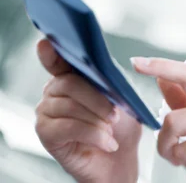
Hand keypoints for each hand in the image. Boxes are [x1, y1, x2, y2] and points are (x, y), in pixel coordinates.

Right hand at [34, 39, 141, 182]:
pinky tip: (107, 142)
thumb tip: (107, 71)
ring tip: (112, 129)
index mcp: (72, 76)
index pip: (58, 60)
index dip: (51, 52)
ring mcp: (46, 111)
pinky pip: (69, 127)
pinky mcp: (46, 133)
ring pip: (70, 106)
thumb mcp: (123, 98)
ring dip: (98, 119)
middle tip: (116, 113)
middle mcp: (54, 90)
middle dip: (98, 98)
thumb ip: (111, 81)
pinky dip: (94, 134)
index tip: (47, 43)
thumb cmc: (121, 126)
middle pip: (70, 84)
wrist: (120, 159)